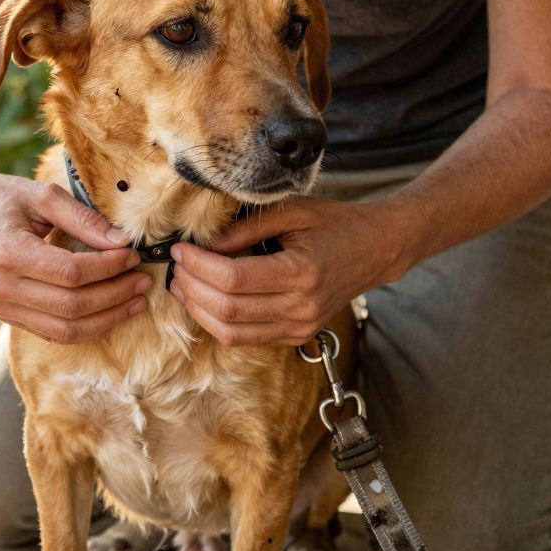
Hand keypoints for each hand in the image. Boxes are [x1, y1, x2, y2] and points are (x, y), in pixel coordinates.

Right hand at [0, 166, 151, 343]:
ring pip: (66, 329)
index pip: (72, 273)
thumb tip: (122, 242)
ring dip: (107, 319)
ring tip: (136, 301)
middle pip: (73, 306)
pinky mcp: (7, 315)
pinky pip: (54, 333)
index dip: (109, 268)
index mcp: (10, 253)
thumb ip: (84, 218)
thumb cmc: (4, 197)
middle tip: (143, 279)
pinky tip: (110, 313)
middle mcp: (3, 287)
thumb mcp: (43, 195)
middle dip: (116, 295)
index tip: (132, 255)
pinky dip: (87, 328)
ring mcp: (3, 307)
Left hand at [167, 197, 415, 346]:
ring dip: (198, 310)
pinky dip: (217, 322)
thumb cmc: (333, 223)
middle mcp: (301, 307)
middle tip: (175, 266)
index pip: (232, 279)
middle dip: (191, 287)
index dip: (197, 266)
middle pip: (227, 309)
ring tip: (182, 285)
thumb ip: (243, 228)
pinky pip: (245, 338)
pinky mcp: (296, 337)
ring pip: (231, 332)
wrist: (376, 249)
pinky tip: (203, 300)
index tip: (180, 249)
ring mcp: (300, 327)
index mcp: (301, 273)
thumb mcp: (290, 211)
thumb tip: (202, 245)